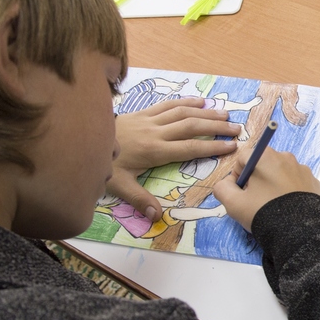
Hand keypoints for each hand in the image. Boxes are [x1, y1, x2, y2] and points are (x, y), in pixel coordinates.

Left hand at [109, 97, 243, 219]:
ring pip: (183, 112)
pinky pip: (169, 104)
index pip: (189, 148)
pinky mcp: (143, 112)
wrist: (81, 136)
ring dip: (206, 112)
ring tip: (226, 113)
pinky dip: (186, 101)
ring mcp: (150, 119)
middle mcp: (156, 132)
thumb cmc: (102, 162)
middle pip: (191, 126)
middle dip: (216, 127)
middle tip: (237, 128)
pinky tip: (200, 101)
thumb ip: (140, 200)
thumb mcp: (119, 186)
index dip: (212, 147)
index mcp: (154, 150)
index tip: (231, 147)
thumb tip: (158, 218)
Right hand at [212, 146, 319, 230]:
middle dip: (256, 180)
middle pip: (263, 165)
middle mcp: (286, 156)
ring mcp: (303, 169)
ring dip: (274, 185)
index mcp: (266, 156)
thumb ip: (222, 188)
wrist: (300, 232)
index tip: (242, 193)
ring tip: (274, 206)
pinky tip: (288, 207)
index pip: (243, 159)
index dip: (238, 176)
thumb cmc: (264, 212)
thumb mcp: (233, 203)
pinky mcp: (314, 182)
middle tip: (256, 201)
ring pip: (280, 173)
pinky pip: (296, 183)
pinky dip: (290, 191)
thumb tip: (226, 183)